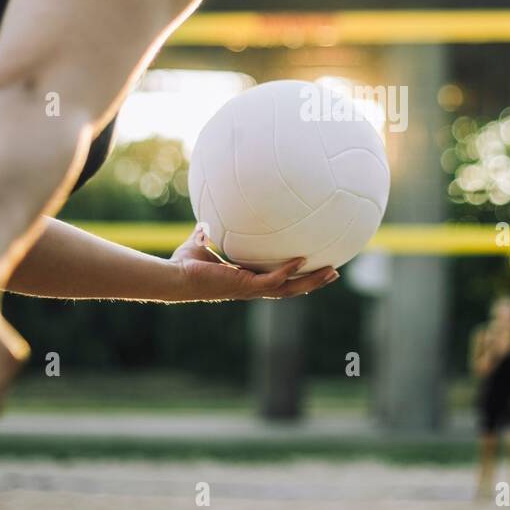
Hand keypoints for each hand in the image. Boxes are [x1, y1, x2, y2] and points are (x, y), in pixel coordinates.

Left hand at [167, 225, 337, 301]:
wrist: (175, 277)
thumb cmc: (184, 264)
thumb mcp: (201, 242)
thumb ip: (207, 232)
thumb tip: (207, 219)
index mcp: (245, 279)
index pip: (276, 279)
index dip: (294, 275)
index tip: (310, 266)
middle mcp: (251, 287)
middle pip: (290, 288)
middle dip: (312, 281)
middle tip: (333, 273)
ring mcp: (249, 288)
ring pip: (288, 289)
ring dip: (310, 282)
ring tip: (331, 272)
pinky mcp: (244, 285)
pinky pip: (272, 280)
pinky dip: (287, 271)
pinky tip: (300, 260)